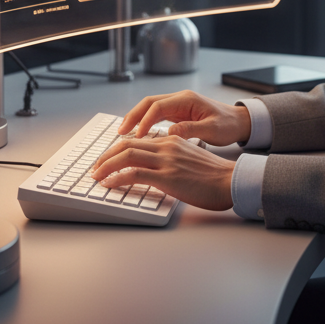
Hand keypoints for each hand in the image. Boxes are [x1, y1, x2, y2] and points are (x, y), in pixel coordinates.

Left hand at [90, 135, 234, 211]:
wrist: (229, 181)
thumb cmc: (212, 175)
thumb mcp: (189, 157)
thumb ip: (171, 156)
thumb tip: (155, 164)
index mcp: (171, 140)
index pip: (137, 140)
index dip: (117, 149)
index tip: (107, 158)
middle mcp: (166, 146)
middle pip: (127, 144)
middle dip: (106, 156)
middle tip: (96, 166)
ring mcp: (166, 161)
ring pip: (127, 156)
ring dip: (106, 166)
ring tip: (96, 175)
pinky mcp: (167, 178)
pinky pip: (134, 174)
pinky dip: (117, 178)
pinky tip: (109, 184)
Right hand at [116, 89, 250, 146]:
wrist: (239, 121)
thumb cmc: (228, 125)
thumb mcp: (212, 129)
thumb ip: (191, 129)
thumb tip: (171, 133)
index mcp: (187, 100)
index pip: (158, 106)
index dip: (144, 120)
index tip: (136, 136)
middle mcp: (180, 99)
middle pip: (149, 103)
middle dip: (133, 116)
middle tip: (120, 132)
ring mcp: (179, 105)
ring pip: (151, 108)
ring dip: (137, 118)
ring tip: (124, 132)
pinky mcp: (179, 112)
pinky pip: (157, 114)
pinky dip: (145, 122)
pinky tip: (139, 133)